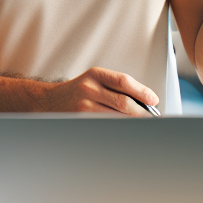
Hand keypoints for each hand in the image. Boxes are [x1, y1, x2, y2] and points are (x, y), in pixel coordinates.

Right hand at [40, 67, 157, 115]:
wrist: (49, 101)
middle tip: (151, 117)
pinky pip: (106, 124)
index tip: (153, 100)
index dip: (142, 91)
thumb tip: (144, 101)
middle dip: (141, 111)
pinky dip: (118, 126)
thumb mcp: (94, 80)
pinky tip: (124, 127)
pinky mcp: (81, 119)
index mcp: (95, 74)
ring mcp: (84, 105)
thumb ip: (116, 87)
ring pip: (116, 116)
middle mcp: (89, 88)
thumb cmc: (77, 91)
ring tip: (141, 123)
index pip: (123, 81)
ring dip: (131, 121)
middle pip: (123, 102)